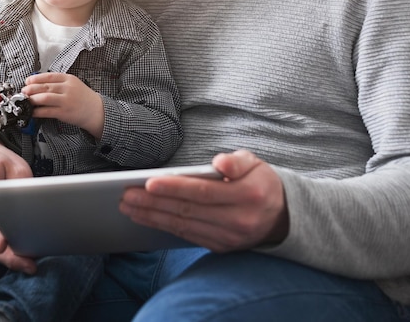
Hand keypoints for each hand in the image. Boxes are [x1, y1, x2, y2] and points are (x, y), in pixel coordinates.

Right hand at [0, 139, 35, 273]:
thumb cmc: (2, 162)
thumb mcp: (16, 166)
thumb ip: (22, 185)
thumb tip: (32, 205)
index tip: (3, 246)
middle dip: (7, 255)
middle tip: (29, 265)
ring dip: (6, 258)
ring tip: (29, 266)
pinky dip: (4, 253)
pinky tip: (21, 258)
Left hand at [22, 72, 104, 137]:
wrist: (96, 111)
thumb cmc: (83, 97)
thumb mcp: (73, 84)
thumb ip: (58, 82)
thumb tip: (38, 83)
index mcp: (69, 79)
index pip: (48, 76)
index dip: (35, 78)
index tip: (27, 81)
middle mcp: (67, 88)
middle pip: (44, 86)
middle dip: (30, 89)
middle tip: (23, 91)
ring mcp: (66, 101)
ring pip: (44, 98)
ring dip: (32, 99)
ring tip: (26, 101)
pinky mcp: (64, 112)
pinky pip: (47, 111)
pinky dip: (37, 111)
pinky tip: (33, 112)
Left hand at [119, 150, 288, 251]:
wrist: (283, 216)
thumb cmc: (261, 181)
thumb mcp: (256, 163)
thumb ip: (237, 161)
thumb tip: (220, 162)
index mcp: (246, 196)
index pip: (202, 192)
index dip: (174, 188)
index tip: (148, 183)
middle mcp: (237, 221)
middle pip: (187, 211)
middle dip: (153, 204)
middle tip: (126, 195)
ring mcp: (228, 238)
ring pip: (183, 226)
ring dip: (152, 217)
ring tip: (129, 207)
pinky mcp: (221, 247)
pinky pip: (187, 237)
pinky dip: (164, 227)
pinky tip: (146, 219)